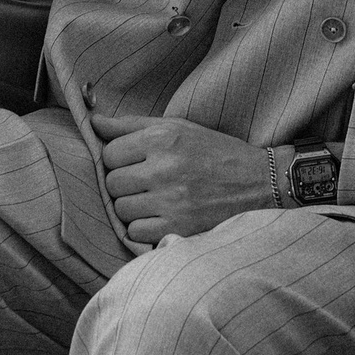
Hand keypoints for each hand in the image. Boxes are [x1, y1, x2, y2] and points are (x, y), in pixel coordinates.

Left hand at [93, 114, 276, 243]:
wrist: (260, 183)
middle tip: (146, 183)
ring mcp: (171, 200)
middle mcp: (165, 167)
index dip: (118, 159)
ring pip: (121, 209)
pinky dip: (143, 228)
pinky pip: (135, 232)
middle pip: (112, 182)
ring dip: (133, 208)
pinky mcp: (179, 227)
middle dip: (124, 184)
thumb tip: (93, 122)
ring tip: (155, 200)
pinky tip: (161, 218)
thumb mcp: (178, 128)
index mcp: (163, 138)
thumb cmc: (215, 152)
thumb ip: (132, 125)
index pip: (109, 153)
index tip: (135, 163)